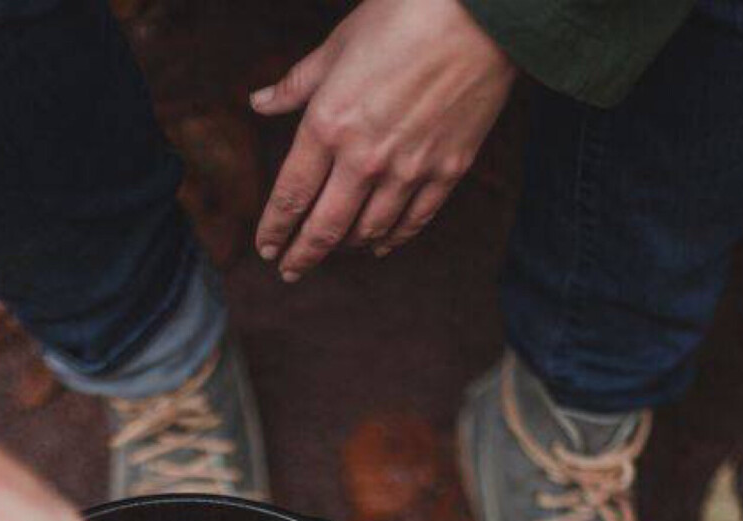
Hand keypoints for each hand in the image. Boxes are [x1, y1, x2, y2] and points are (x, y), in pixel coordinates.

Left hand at [253, 0, 514, 277]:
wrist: (483, 12)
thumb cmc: (405, 14)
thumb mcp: (339, 43)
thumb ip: (297, 84)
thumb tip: (259, 102)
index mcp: (328, 125)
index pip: (291, 195)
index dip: (275, 228)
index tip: (266, 248)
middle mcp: (364, 159)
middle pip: (325, 228)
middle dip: (304, 255)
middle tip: (291, 272)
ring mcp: (408, 170)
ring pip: (368, 231)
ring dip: (346, 248)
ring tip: (334, 252)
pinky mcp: (446, 172)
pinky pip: (412, 221)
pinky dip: (392, 239)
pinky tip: (379, 245)